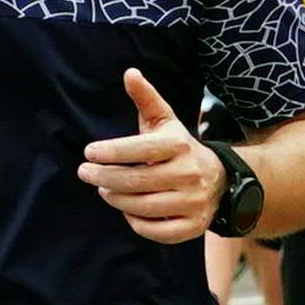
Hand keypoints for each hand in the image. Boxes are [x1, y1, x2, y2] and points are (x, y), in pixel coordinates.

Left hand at [78, 66, 227, 244]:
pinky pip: (158, 232)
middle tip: (85, 173)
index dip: (111, 152)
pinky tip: (127, 210)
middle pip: (136, 181)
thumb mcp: (165, 121)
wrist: (220, 180)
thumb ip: (146, 98)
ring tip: (104, 189)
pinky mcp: (193, 226)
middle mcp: (188, 174)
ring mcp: (193, 202)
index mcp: (179, 145)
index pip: (140, 150)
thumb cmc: (179, 147)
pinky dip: (137, 223)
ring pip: (143, 206)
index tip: (87, 153)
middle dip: (103, 177)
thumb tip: (129, 72)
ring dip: (116, 199)